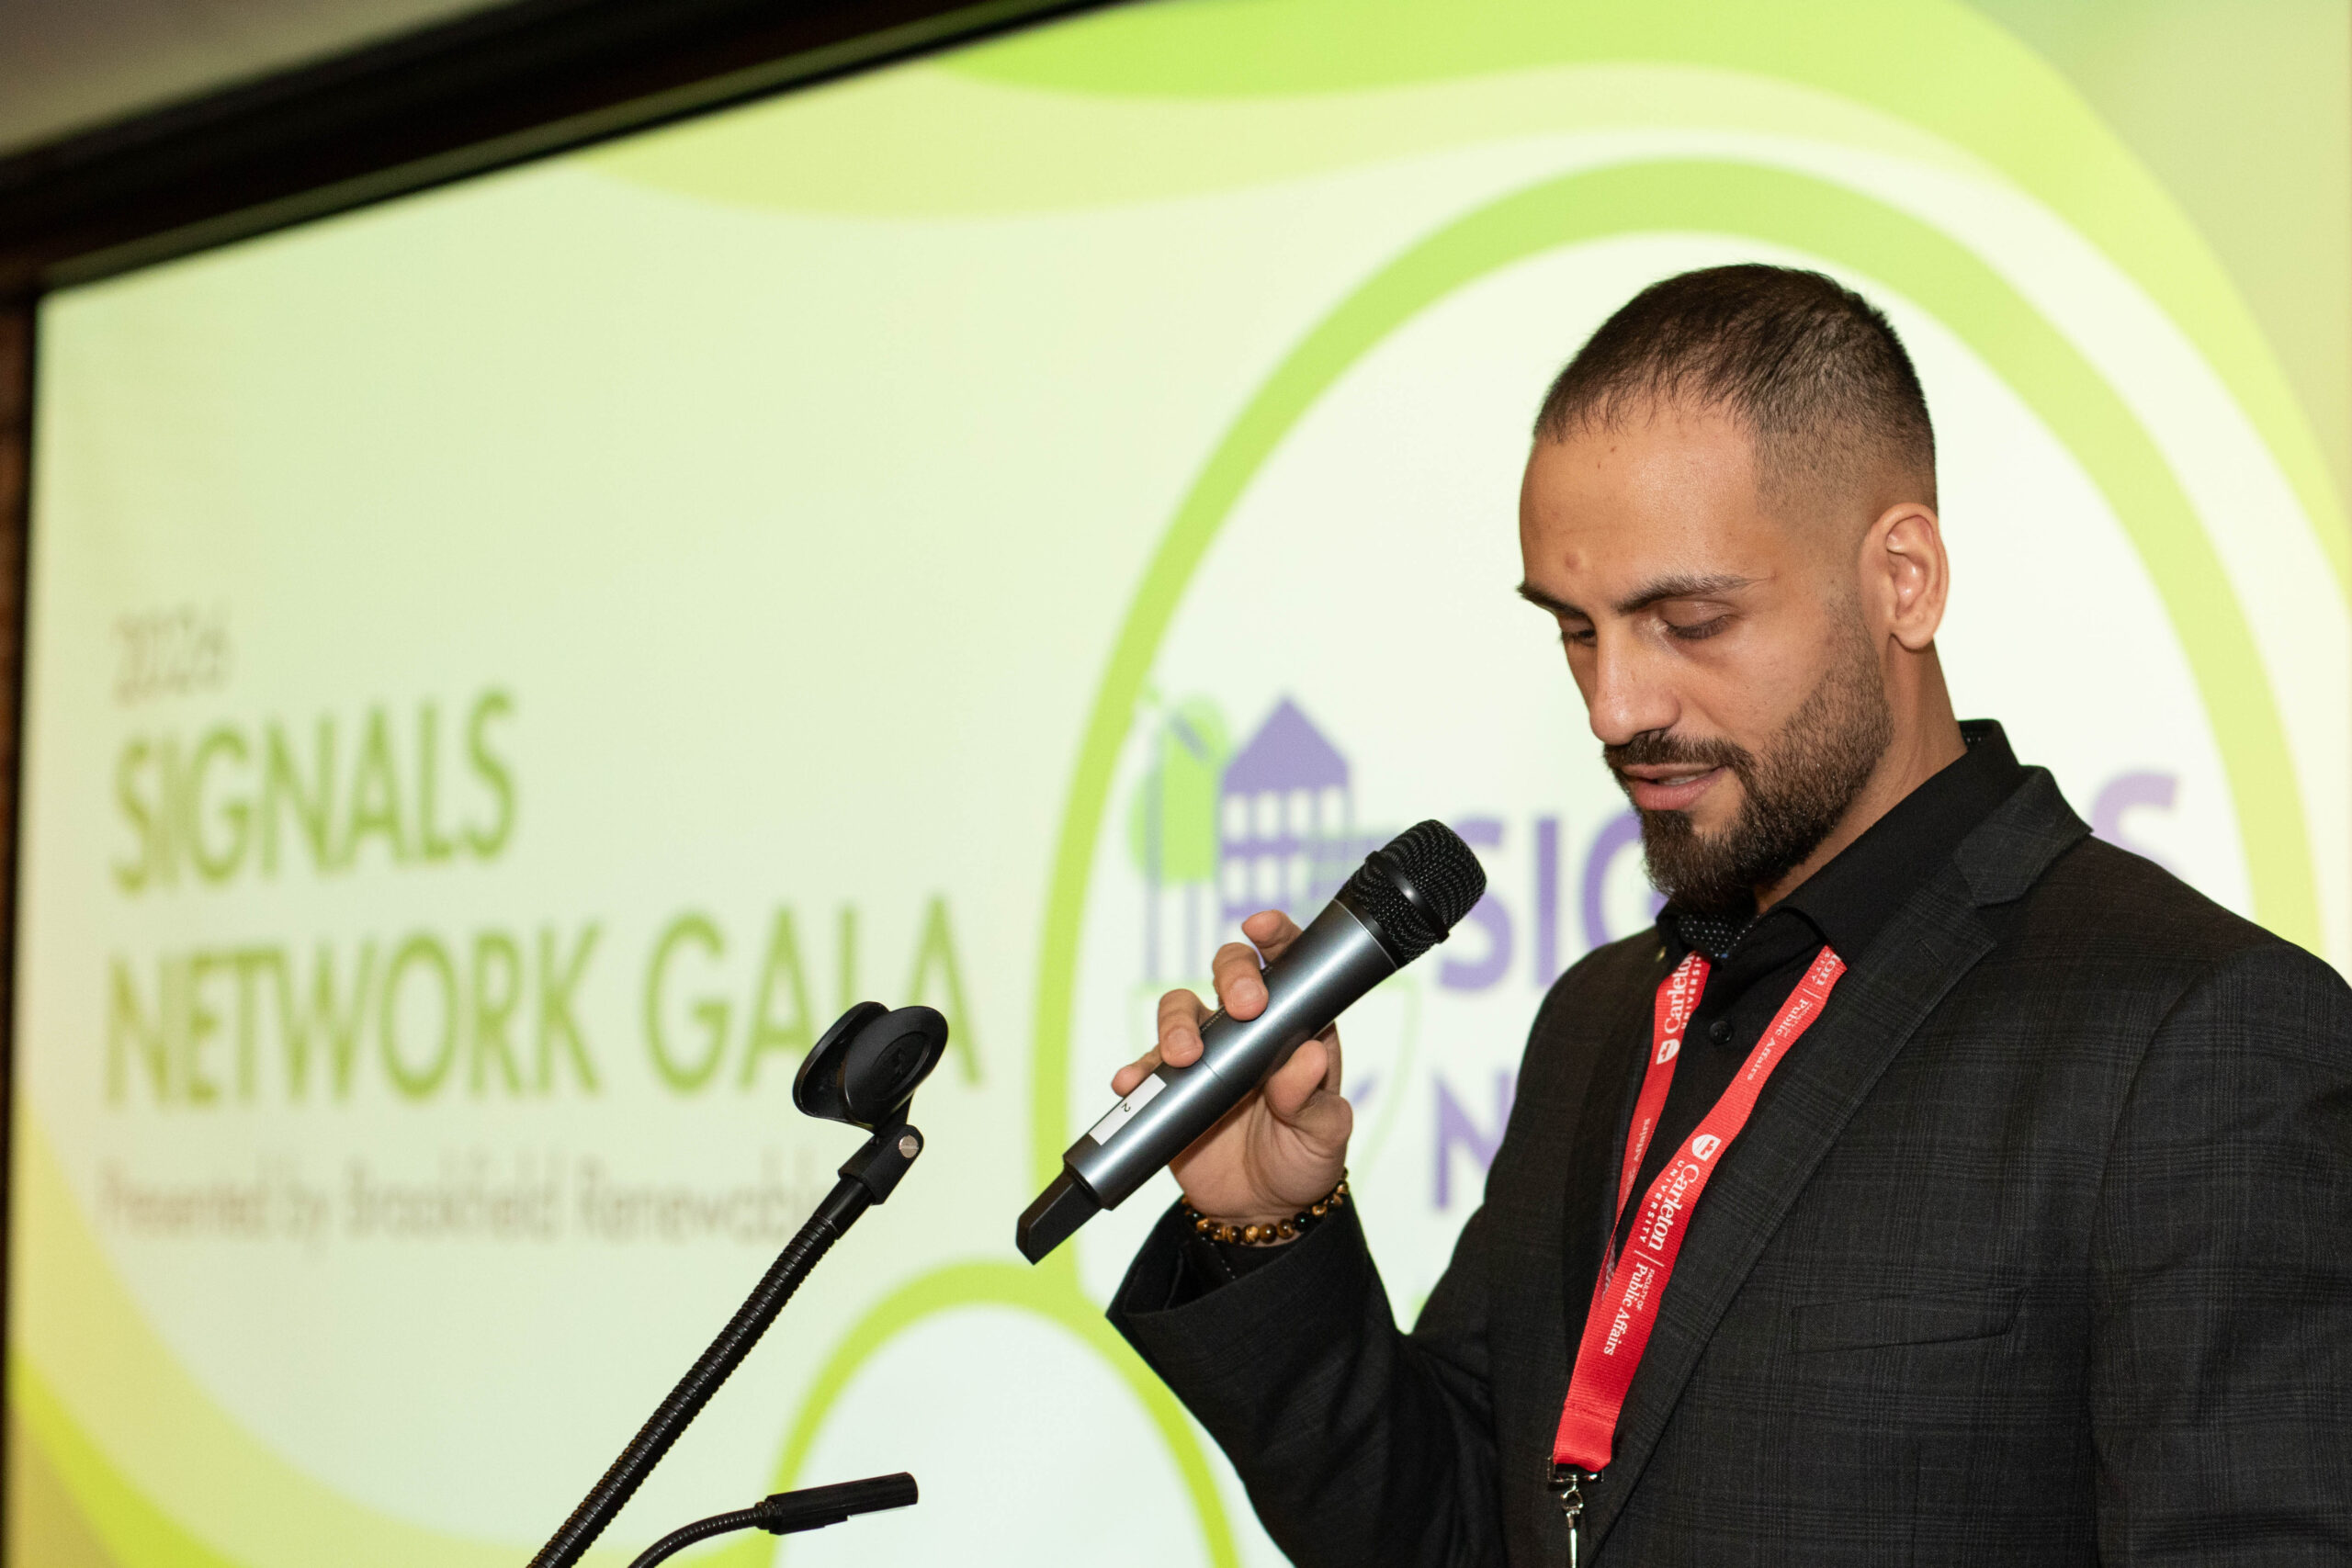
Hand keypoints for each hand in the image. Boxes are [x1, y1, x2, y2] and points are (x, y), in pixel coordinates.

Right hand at [1110, 909, 1352, 1223]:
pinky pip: (1146, 1068)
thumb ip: (1314, 1100)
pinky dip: (1136, 1072)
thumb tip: (1309, 1059)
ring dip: (1177, 1025)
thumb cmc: (1303, 1160)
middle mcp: (1248, 1029)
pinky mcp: (1173, 1086)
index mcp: (1295, 1027)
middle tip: (1242, 1006)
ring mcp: (1207, 1053)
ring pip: (1181, 1010)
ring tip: (1183, 1058)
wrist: (1261, 1212)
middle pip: (1229, 973)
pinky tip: (1131, 1083)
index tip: (1262, 926)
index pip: (1287, 966)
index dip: (1275, 937)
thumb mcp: (1324, 1135)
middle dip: (1231, 975)